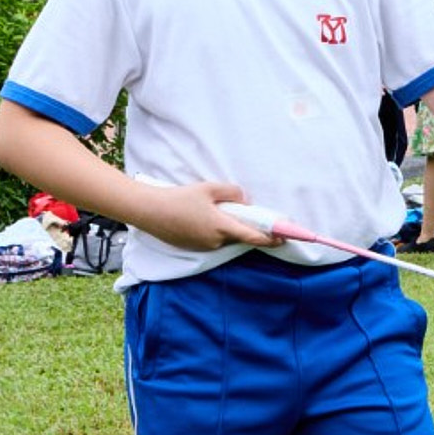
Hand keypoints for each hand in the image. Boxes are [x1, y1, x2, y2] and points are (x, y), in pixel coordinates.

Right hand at [137, 181, 277, 250]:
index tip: (284, 238)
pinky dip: (216, 231)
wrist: (149, 211)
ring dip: (229, 228)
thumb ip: (232, 193)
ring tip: (216, 210)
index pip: (253, 237)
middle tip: (249, 215)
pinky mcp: (193, 247)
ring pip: (225, 238)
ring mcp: (204, 246)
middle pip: (239, 237)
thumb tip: (245, 201)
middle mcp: (215, 241)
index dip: (271, 239)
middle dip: (247, 228)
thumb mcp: (208, 188)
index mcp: (221, 227)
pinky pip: (212, 239)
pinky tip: (204, 217)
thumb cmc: (179, 198)